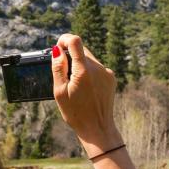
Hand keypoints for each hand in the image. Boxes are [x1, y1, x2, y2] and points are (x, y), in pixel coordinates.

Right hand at [52, 33, 122, 157]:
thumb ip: (58, 68)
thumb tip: (56, 50)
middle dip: (70, 55)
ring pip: (89, 58)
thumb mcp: (60, 92)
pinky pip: (97, 67)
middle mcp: (98, 68)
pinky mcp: (111, 78)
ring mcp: (107, 73)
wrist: (97, 128)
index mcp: (84, 71)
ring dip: (80, 64)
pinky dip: (89, 71)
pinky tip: (85, 88)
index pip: (75, 41)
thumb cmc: (76, 113)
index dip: (64, 39)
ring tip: (74, 84)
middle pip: (82, 49)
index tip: (58, 47)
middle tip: (63, 72)